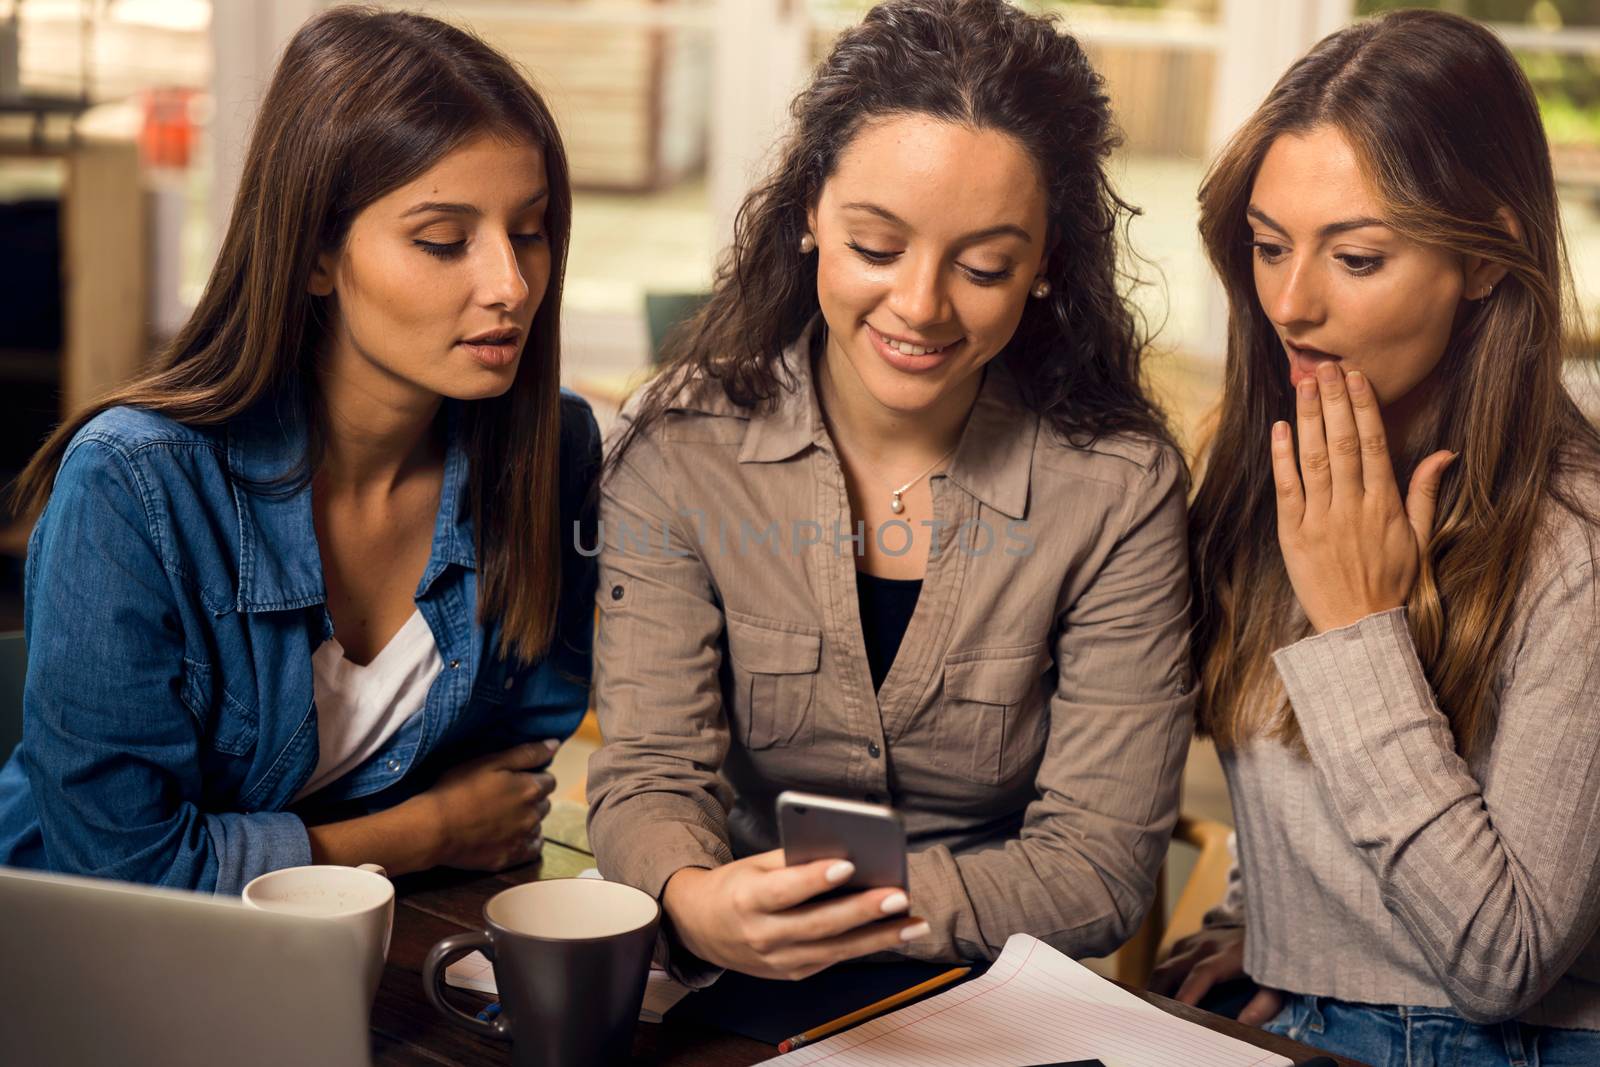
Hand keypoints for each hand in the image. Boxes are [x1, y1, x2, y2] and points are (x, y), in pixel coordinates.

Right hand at [415, 741, 557, 870]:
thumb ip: (527, 753)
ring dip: (527, 819)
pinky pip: (531, 849)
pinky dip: (525, 841)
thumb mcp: (490, 762)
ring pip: (537, 825)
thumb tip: (555, 744)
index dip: (533, 777)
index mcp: (530, 789)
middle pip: (544, 803)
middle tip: (505, 797)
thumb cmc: (458, 789)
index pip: (549, 781)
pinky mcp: (510, 858)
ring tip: (501, 816)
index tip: (514, 778)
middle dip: (531, 798)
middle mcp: (533, 815)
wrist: (434, 828)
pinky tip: (509, 835)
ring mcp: (522, 839)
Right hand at [661, 850, 927, 979]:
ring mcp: (778, 960)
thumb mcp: (754, 865)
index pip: (785, 891)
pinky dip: (866, 946)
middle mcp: (762, 935)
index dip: (815, 879)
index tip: (848, 863)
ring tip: (914, 923)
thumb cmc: (736, 886)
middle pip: (818, 924)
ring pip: (834, 950)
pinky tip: (895, 933)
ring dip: (878, 937)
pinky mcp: (793, 973)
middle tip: (898, 896)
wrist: (702, 929)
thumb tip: (844, 849)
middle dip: (861, 911)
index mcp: (747, 900)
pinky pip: (834, 958)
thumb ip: (794, 860)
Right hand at [1149, 926, 1281, 1026]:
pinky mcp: (1185, 942)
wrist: (1262, 923)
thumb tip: (1243, 1026)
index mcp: (1228, 955)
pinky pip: (1167, 964)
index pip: (1202, 974)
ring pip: (1163, 969)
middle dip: (1157, 997)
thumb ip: (1264, 1005)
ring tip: (1156, 1015)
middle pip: (1169, 971)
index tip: (1177, 1014)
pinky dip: (1163, 983)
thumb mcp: (1275, 982)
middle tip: (1154, 1021)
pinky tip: (1166, 999)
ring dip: (1157, 991)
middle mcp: (1205, 946)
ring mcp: (1192, 942)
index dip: (1188, 993)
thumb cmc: (1269, 959)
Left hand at [1272, 362, 1456, 632]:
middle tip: (1324, 366)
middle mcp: (1352, 507)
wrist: (1358, 626)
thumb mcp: (1420, 538)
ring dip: (1308, 418)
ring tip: (1303, 385)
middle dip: (1333, 401)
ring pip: (1314, 458)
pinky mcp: (1293, 533)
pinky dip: (1282, 456)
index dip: (1363, 406)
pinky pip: (1287, 488)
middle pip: (1342, 442)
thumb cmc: (1392, 582)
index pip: (1373, 444)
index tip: (1355, 377)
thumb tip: (1445, 453)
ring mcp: (1320, 519)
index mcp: (1384, 505)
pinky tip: (1279, 428)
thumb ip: (1425, 492)